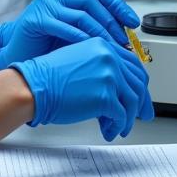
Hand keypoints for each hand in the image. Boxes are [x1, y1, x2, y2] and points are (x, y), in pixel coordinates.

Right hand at [0, 0, 138, 68]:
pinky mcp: (36, 20)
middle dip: (112, 21)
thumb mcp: (72, 33)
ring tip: (112, 47)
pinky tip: (91, 49)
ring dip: (101, 32)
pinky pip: (65, 27)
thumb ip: (91, 27)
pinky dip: (81, 38)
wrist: (17, 57)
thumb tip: (122, 33)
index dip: (117, 4)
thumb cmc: (44, 48)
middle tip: (123, 39)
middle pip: (91, 0)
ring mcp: (44, 6)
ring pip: (81, 14)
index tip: (132, 21)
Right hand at [12, 38, 154, 137]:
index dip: (140, 83)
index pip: (133, 64)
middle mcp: (109, 57)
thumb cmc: (48, 78)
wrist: (34, 86)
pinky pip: (121, 116)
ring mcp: (109, 76)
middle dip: (142, 102)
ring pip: (132, 101)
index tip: (141, 95)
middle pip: (138, 82)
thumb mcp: (79, 62)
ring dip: (128, 118)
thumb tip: (119, 89)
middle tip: (142, 114)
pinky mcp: (105, 96)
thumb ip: (101, 69)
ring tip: (120, 127)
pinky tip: (109, 131)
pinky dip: (117, 126)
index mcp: (102, 45)